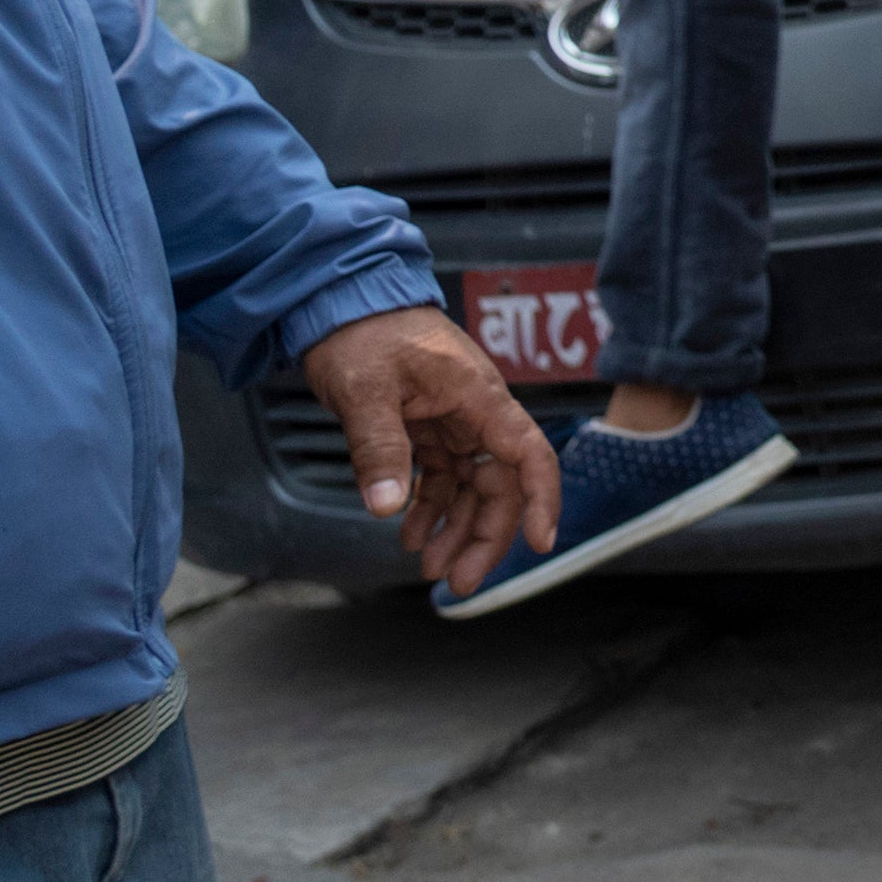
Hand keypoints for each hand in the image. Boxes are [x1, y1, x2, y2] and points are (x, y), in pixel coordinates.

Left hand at [296, 304, 560, 600]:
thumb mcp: (366, 391)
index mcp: (478, 397)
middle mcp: (475, 413)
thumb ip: (379, 449)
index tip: (539, 542)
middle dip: (485, 536)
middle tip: (456, 581)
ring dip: (456, 530)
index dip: (541, 498)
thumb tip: (385, 509)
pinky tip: (409, 533)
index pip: (528, 453)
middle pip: (500, 483)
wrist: (340, 300)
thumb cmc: (363, 331)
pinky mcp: (427, 428)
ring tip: (429, 568)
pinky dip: (429, 510)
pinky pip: (440, 478)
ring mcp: (452, 422)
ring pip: (471, 487)